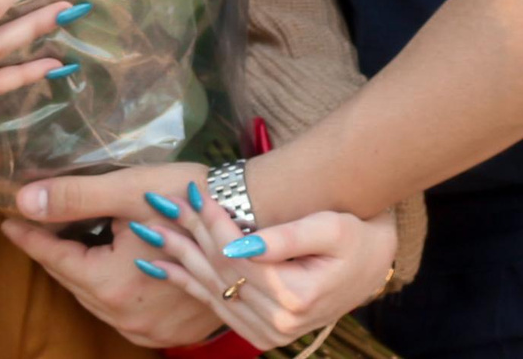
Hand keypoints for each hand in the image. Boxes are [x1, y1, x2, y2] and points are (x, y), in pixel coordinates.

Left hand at [17, 162, 396, 348]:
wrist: (261, 221)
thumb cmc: (196, 197)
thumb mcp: (129, 190)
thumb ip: (74, 198)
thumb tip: (23, 200)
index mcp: (113, 285)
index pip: (55, 258)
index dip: (30, 235)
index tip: (8, 218)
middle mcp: (129, 318)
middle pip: (75, 283)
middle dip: (55, 252)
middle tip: (36, 224)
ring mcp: (154, 331)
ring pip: (100, 300)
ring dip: (84, 271)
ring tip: (71, 240)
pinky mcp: (177, 331)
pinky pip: (128, 311)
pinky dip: (113, 287)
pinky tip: (116, 262)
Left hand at [150, 191, 396, 349]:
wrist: (373, 265)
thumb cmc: (356, 236)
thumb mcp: (330, 227)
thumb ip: (285, 237)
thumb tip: (238, 243)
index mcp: (294, 297)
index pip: (237, 255)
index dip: (213, 220)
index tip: (193, 190)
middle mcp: (278, 323)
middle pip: (220, 271)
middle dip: (190, 233)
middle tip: (163, 202)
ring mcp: (268, 333)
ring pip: (211, 288)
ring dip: (179, 257)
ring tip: (149, 228)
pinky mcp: (261, 333)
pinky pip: (216, 306)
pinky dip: (186, 283)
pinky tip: (158, 265)